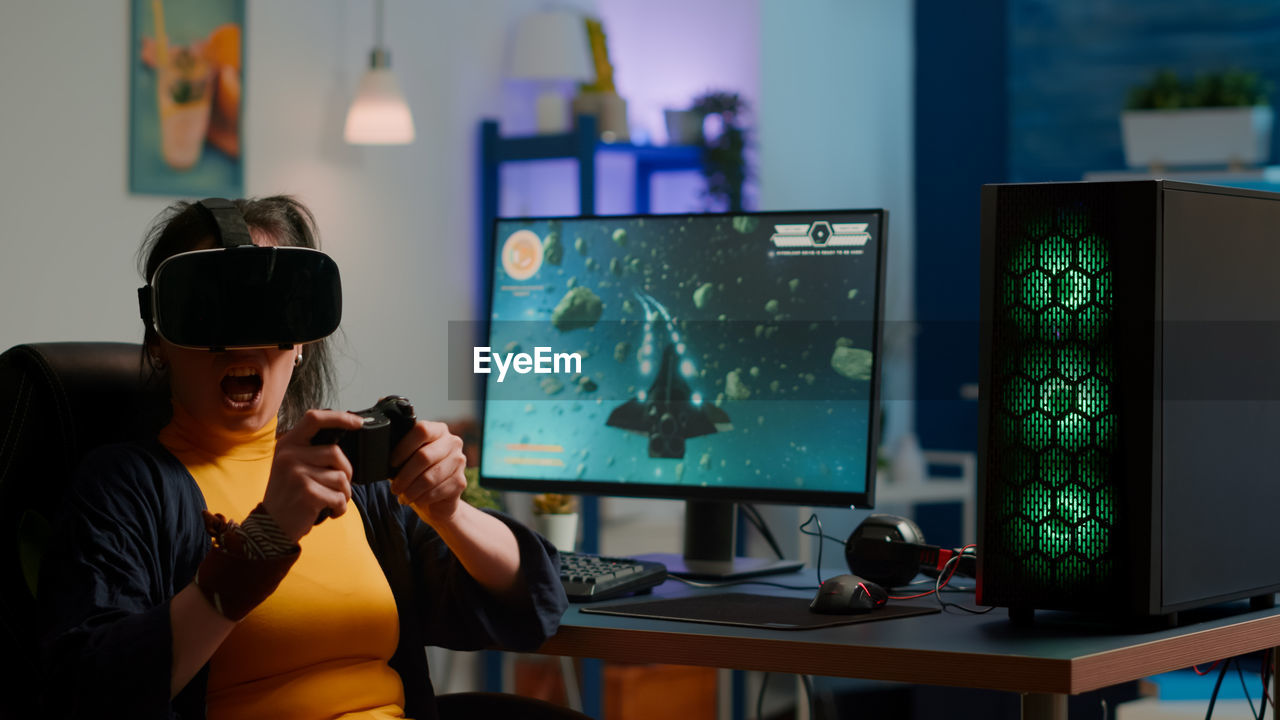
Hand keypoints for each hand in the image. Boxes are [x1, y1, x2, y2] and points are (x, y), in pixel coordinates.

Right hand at [262, 409, 364, 542]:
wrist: (271, 527)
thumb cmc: (288, 496)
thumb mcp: (290, 466)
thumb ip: (310, 451)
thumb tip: (343, 440)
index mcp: (287, 444)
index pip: (314, 418)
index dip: (339, 417)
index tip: (357, 422)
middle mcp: (290, 456)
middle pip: (336, 453)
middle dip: (346, 472)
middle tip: (338, 486)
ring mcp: (297, 474)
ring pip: (341, 477)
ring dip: (343, 494)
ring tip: (330, 501)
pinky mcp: (307, 493)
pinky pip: (340, 497)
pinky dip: (340, 508)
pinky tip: (330, 512)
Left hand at [389, 421, 467, 526]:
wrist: (438, 500)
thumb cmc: (418, 475)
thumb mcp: (406, 459)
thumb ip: (399, 450)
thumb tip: (381, 447)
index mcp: (438, 430)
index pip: (422, 430)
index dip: (403, 447)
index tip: (391, 463)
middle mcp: (452, 442)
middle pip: (424, 456)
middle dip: (405, 476)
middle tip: (395, 488)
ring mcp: (459, 461)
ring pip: (429, 477)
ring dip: (411, 490)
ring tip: (403, 496)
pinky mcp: (461, 481)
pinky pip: (436, 491)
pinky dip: (422, 498)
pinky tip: (416, 500)